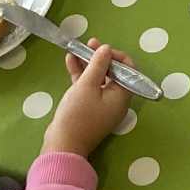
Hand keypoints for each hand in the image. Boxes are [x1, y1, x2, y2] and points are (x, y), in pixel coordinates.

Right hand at [43, 42, 131, 158]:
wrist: (62, 145)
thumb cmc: (78, 115)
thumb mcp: (87, 85)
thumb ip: (98, 64)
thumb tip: (106, 48)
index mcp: (122, 96)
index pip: (128, 70)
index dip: (116, 56)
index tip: (102, 49)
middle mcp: (115, 100)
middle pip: (112, 73)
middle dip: (100, 57)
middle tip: (89, 44)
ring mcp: (101, 105)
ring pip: (98, 78)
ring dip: (87, 63)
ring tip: (76, 48)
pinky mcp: (88, 108)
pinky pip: (88, 87)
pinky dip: (80, 75)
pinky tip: (70, 60)